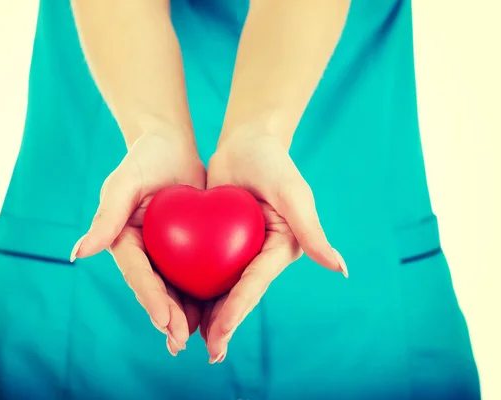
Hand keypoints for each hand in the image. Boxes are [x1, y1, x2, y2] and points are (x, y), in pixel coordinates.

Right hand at [71, 132, 205, 355]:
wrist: (171, 146)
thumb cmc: (145, 158)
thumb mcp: (125, 182)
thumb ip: (106, 216)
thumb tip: (78, 254)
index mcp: (123, 240)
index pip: (137, 274)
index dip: (150, 298)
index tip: (164, 320)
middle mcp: (143, 252)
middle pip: (156, 289)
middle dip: (168, 317)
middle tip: (180, 340)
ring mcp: (164, 253)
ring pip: (175, 290)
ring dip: (185, 315)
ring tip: (199, 338)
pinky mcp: (186, 250)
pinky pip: (194, 275)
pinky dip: (204, 295)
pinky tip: (217, 314)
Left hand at [202, 130, 347, 362]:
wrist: (247, 142)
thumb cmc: (273, 162)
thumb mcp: (293, 193)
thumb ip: (312, 231)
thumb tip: (340, 269)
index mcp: (279, 250)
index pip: (254, 284)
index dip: (237, 311)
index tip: (218, 336)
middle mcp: (260, 255)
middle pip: (238, 294)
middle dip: (224, 324)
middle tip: (208, 354)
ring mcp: (239, 250)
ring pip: (220, 287)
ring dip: (207, 315)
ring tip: (188, 341)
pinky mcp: (220, 241)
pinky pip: (204, 267)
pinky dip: (192, 286)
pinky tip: (175, 303)